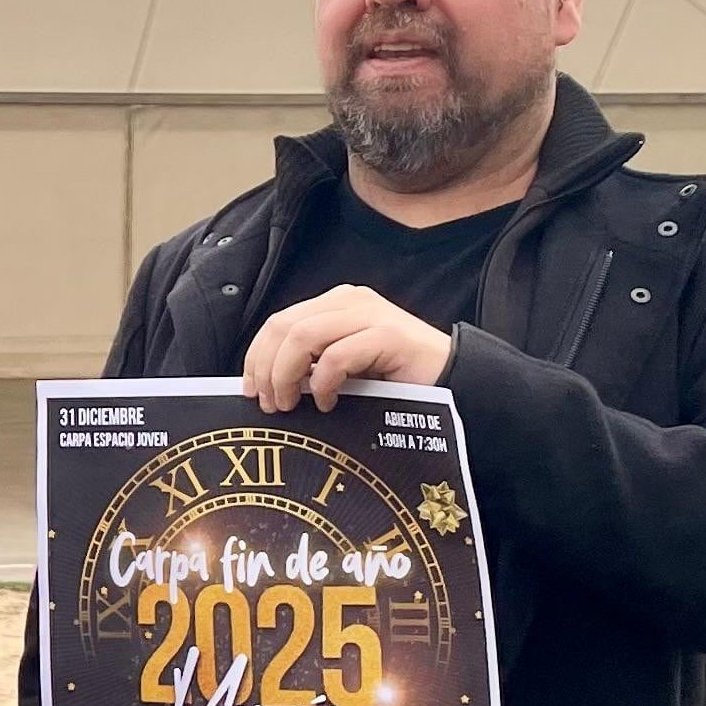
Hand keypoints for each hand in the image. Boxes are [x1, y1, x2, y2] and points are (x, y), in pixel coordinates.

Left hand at [242, 284, 453, 414]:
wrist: (454, 380)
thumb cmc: (396, 379)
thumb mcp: (345, 367)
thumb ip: (311, 365)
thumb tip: (266, 386)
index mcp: (336, 304)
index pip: (278, 322)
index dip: (256, 356)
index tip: (250, 390)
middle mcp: (350, 301)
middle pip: (283, 326)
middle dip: (265, 367)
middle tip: (269, 403)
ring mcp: (370, 315)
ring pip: (302, 336)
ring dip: (286, 375)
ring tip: (290, 404)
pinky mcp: (388, 336)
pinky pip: (337, 356)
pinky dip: (323, 383)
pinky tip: (327, 403)